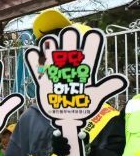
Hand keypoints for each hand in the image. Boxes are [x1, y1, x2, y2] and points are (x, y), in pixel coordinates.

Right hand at [25, 27, 126, 155]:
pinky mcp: (43, 82)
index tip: (91, 36)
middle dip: (69, 41)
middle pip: (69, 49)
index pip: (89, 52)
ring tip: (50, 44)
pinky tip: (33, 53)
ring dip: (50, 47)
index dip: (91, 42)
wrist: (66, 119)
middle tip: (68, 37)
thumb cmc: (82, 107)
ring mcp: (55, 74)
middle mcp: (69, 69)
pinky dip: (33, 60)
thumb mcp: (95, 97)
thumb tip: (122, 80)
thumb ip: (106, 87)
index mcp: (83, 70)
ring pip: (52, 55)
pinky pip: (36, 69)